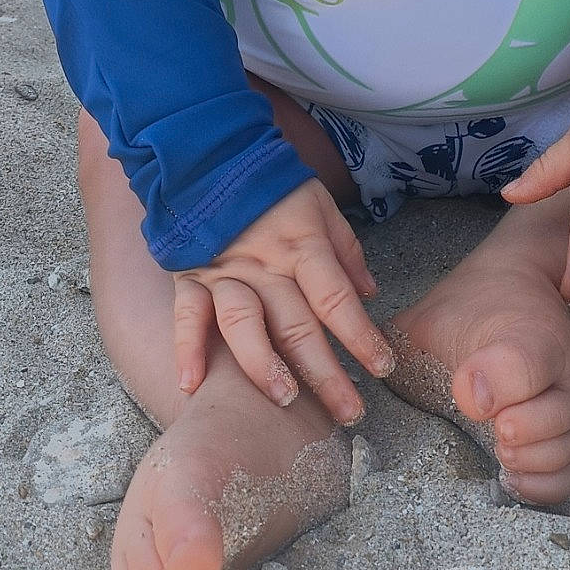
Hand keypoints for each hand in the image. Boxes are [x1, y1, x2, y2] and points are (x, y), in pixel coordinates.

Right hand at [172, 181, 394, 423]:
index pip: (337, 300)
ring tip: (284, 398)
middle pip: (298, 325)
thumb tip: (369, 293)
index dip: (362, 337)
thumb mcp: (321, 206)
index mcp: (303, 246)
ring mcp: (225, 273)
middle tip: (348, 412)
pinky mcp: (191, 277)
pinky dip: (187, 350)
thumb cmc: (275, 187)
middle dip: (325, 373)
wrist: (212, 157)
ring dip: (263, 365)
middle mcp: (265, 265)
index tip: (382, 368)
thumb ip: (346, 251)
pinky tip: (193, 384)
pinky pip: (187, 316)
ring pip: (244, 324)